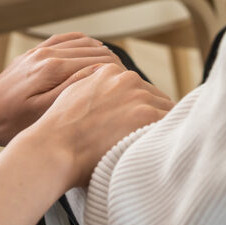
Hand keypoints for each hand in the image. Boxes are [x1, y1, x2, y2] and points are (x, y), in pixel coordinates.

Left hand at [0, 33, 121, 144]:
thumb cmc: (10, 124)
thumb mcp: (44, 115)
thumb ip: (73, 92)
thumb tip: (100, 76)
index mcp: (53, 68)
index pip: (98, 64)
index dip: (118, 75)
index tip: (130, 88)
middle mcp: (48, 53)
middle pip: (94, 52)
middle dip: (114, 66)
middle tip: (127, 82)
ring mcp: (40, 50)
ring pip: (82, 43)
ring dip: (102, 53)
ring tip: (116, 71)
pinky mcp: (34, 53)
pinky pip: (66, 39)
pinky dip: (84, 43)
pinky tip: (93, 52)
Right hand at [24, 63, 173, 187]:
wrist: (53, 149)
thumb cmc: (58, 133)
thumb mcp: (72, 95)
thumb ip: (93, 88)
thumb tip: (106, 97)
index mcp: (109, 72)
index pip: (139, 88)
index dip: (141, 110)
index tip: (138, 126)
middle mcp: (127, 79)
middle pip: (156, 98)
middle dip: (154, 118)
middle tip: (148, 141)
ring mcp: (139, 96)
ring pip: (167, 111)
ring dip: (163, 129)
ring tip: (155, 149)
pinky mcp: (148, 115)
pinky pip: (172, 124)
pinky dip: (169, 137)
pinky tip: (160, 152)